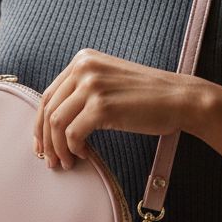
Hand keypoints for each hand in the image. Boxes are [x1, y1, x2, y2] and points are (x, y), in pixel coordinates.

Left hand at [33, 48, 202, 169]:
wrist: (181, 99)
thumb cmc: (148, 97)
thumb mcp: (109, 82)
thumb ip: (83, 91)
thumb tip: (53, 123)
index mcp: (83, 59)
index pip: (49, 94)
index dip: (40, 123)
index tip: (42, 144)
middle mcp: (84, 67)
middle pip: (48, 108)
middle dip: (45, 139)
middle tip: (50, 160)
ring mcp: (92, 85)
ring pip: (56, 122)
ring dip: (58, 148)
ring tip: (67, 162)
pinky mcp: (102, 106)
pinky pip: (72, 133)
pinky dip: (74, 148)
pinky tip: (84, 155)